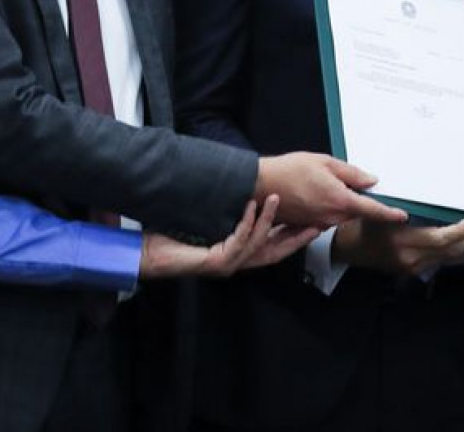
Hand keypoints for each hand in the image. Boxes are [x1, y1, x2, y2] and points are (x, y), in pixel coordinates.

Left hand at [140, 196, 318, 277]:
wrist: (148, 255)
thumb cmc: (175, 239)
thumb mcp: (210, 226)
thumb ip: (232, 220)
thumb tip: (250, 198)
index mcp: (238, 256)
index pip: (274, 249)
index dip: (295, 238)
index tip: (314, 224)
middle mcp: (236, 264)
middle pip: (275, 253)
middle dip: (296, 238)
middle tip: (315, 223)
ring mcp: (227, 265)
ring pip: (258, 244)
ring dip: (271, 221)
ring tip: (276, 198)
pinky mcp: (217, 263)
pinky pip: (239, 241)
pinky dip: (248, 223)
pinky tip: (251, 207)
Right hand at [255, 152, 407, 229]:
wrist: (260, 185)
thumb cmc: (290, 170)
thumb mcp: (325, 162)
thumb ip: (351, 173)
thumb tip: (371, 180)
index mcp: (339, 199)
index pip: (371, 209)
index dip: (389, 213)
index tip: (402, 216)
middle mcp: (331, 215)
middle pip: (355, 211)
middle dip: (357, 200)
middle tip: (342, 181)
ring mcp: (319, 223)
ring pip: (341, 215)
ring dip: (339, 203)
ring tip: (320, 184)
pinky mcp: (308, 225)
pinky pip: (326, 218)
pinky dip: (326, 208)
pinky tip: (313, 194)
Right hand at [332, 215, 463, 277]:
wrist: (347, 249)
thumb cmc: (362, 224)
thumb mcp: (376, 212)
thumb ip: (397, 209)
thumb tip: (422, 197)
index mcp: (404, 242)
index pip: (439, 239)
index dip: (460, 231)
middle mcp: (412, 258)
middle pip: (451, 250)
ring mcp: (415, 266)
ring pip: (450, 257)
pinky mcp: (415, 268)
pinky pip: (443, 260)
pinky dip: (460, 251)